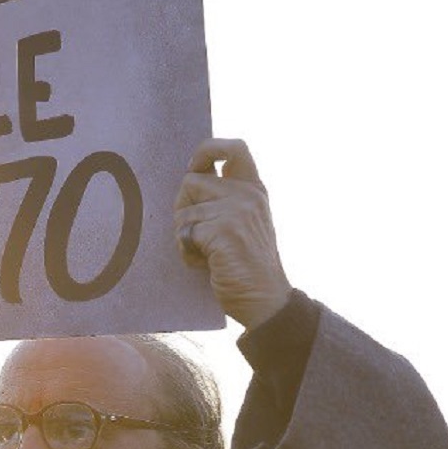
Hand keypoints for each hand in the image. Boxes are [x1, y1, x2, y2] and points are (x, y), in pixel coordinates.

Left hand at [174, 138, 291, 329]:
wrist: (265, 299)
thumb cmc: (246, 265)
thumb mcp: (244, 222)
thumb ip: (225, 199)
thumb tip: (189, 177)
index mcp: (253, 189)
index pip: (234, 148)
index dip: (207, 150)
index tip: (195, 168)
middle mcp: (247, 194)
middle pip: (190, 181)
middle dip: (183, 209)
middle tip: (197, 234)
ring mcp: (237, 210)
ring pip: (182, 212)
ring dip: (185, 238)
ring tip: (207, 254)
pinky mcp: (224, 230)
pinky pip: (183, 234)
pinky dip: (186, 253)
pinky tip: (206, 264)